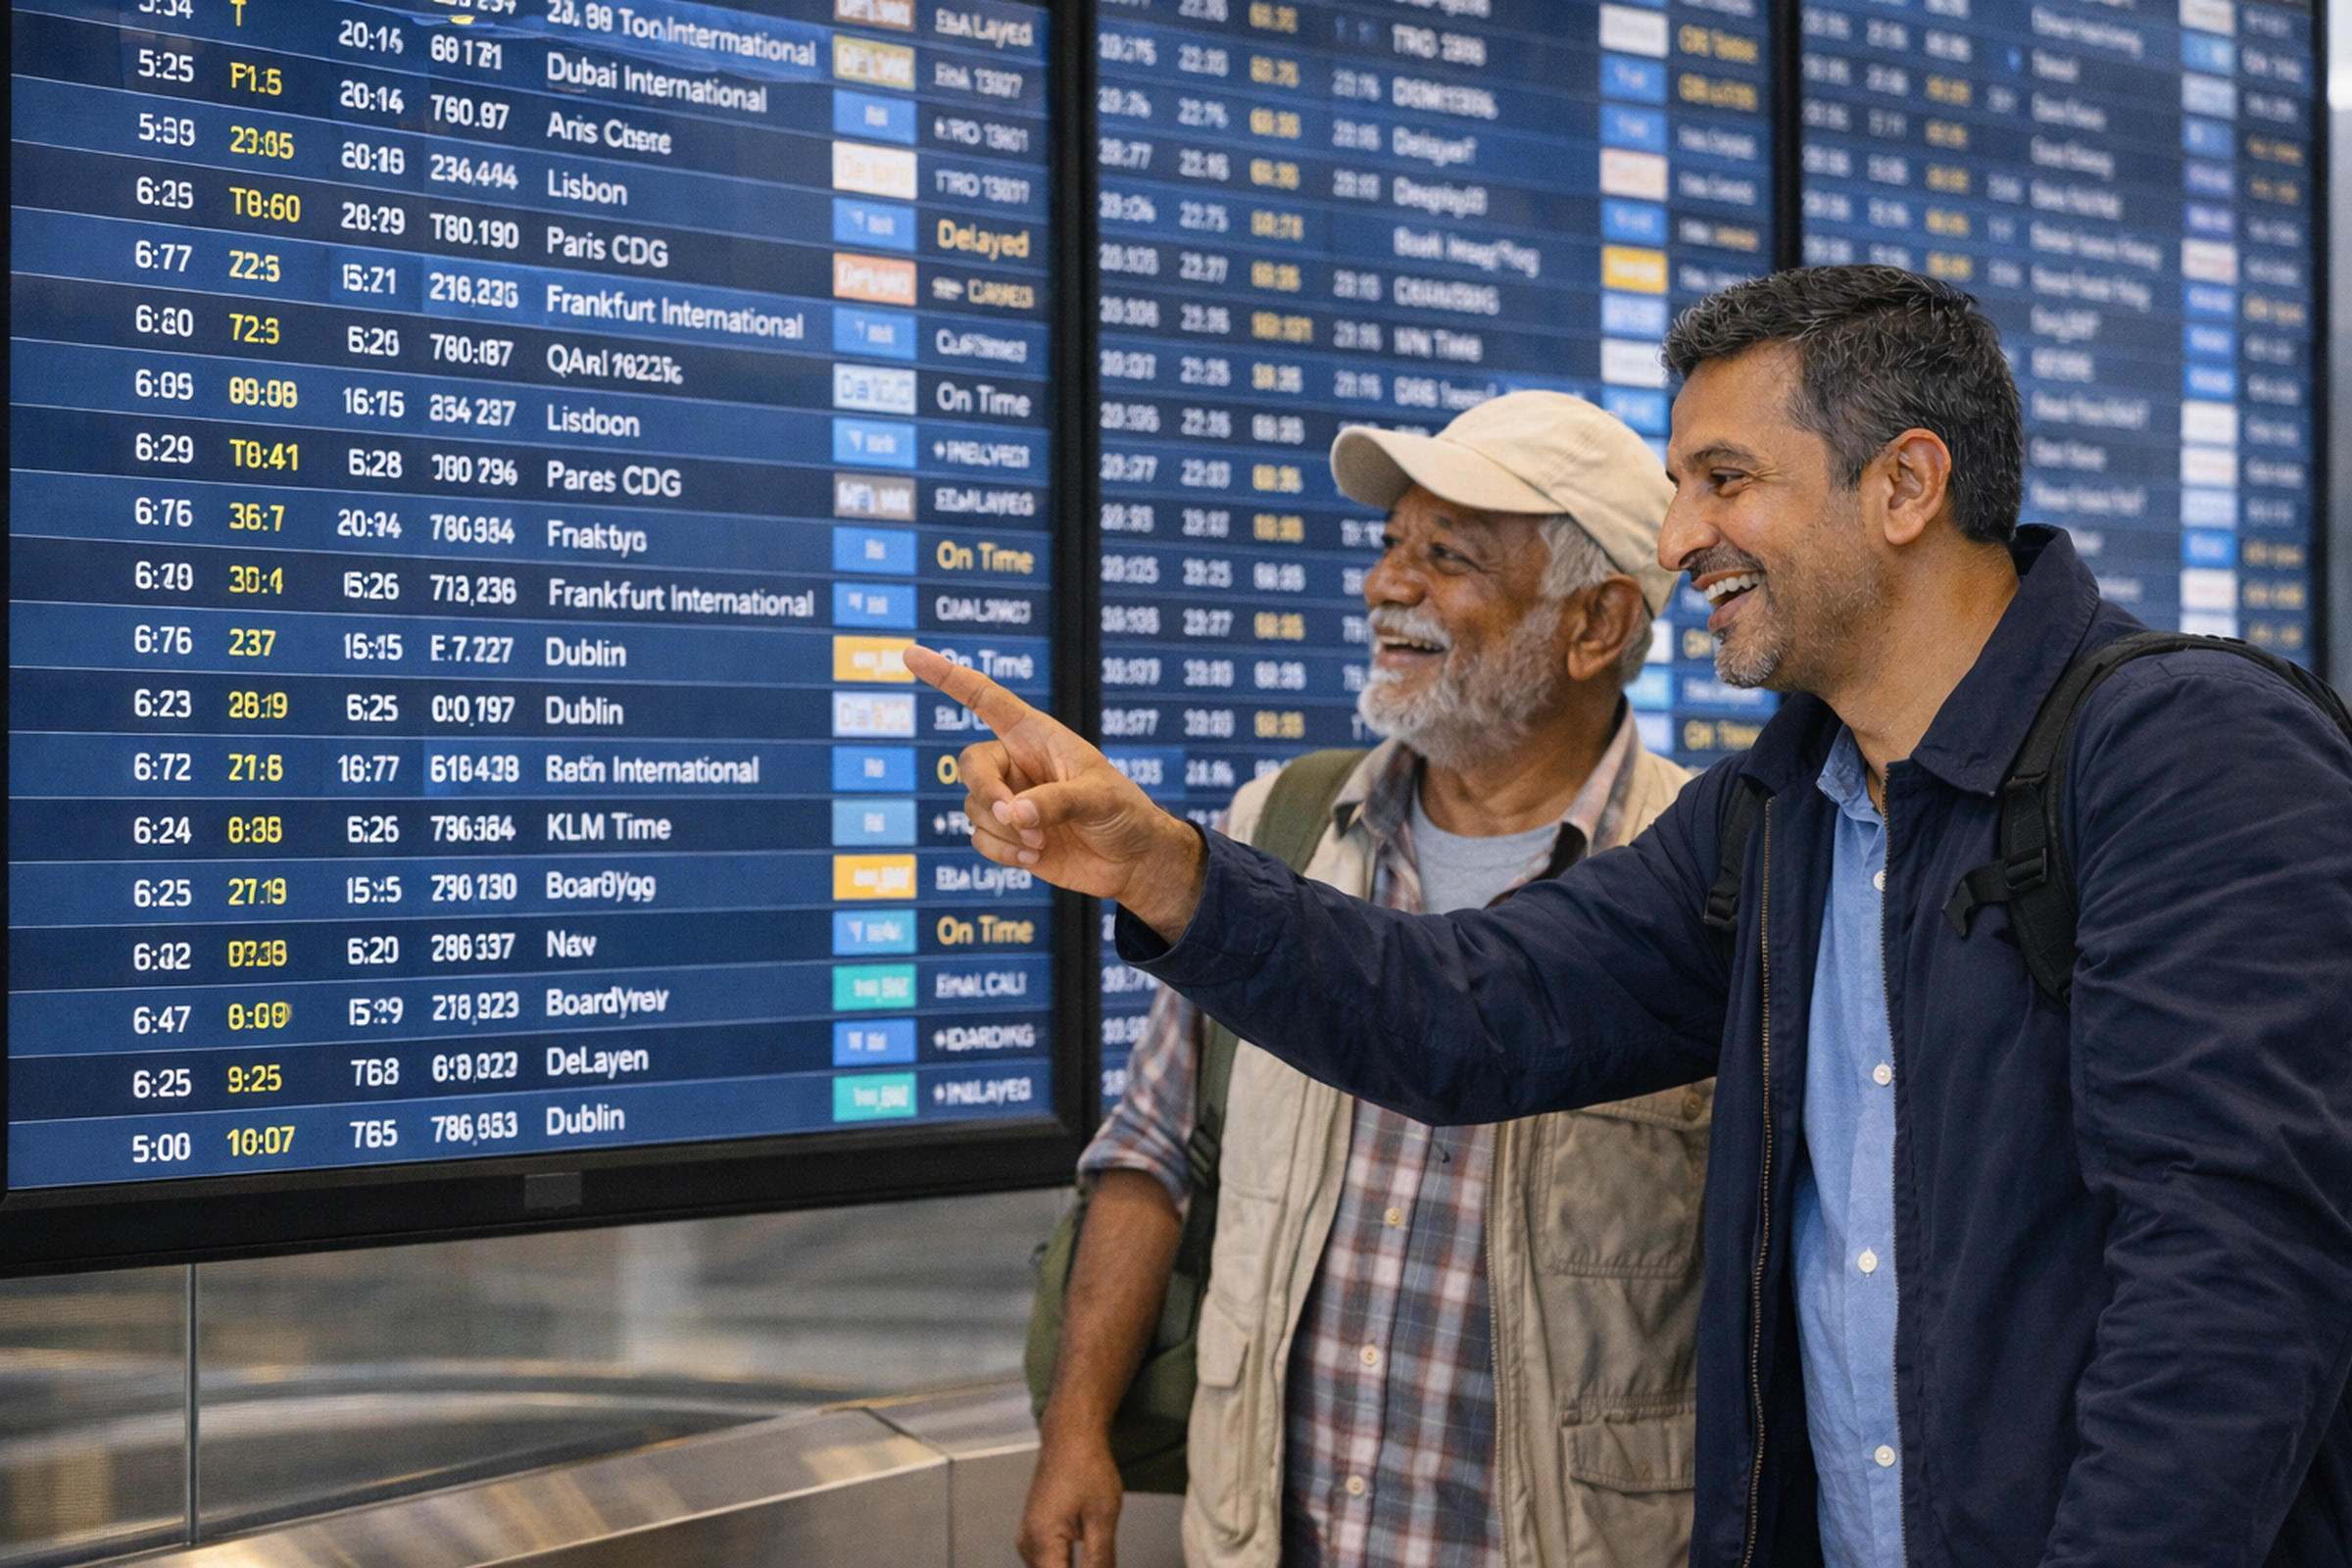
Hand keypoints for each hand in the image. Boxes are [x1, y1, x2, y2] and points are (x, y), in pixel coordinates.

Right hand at [905, 647, 1206, 940]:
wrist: (1133, 862)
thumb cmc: (1125, 813)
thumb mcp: (1100, 797)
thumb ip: (1058, 801)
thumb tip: (1013, 813)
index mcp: (1037, 736)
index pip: (985, 699)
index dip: (948, 676)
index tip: (912, 655)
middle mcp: (1017, 764)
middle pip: (971, 764)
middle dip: (985, 790)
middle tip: (1012, 815)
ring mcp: (1010, 801)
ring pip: (974, 808)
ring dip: (1002, 829)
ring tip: (1041, 840)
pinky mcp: (1009, 836)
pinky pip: (980, 839)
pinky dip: (1002, 851)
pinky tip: (1035, 856)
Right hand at [1018, 1425, 1126, 1567]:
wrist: (1070, 1436)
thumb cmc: (1087, 1467)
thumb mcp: (1103, 1517)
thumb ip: (1100, 1561)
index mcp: (1042, 1541)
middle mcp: (1028, 1544)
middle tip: (1101, 1562)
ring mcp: (1027, 1538)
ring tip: (1097, 1560)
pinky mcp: (1033, 1533)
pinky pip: (1046, 1563)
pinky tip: (1084, 1563)